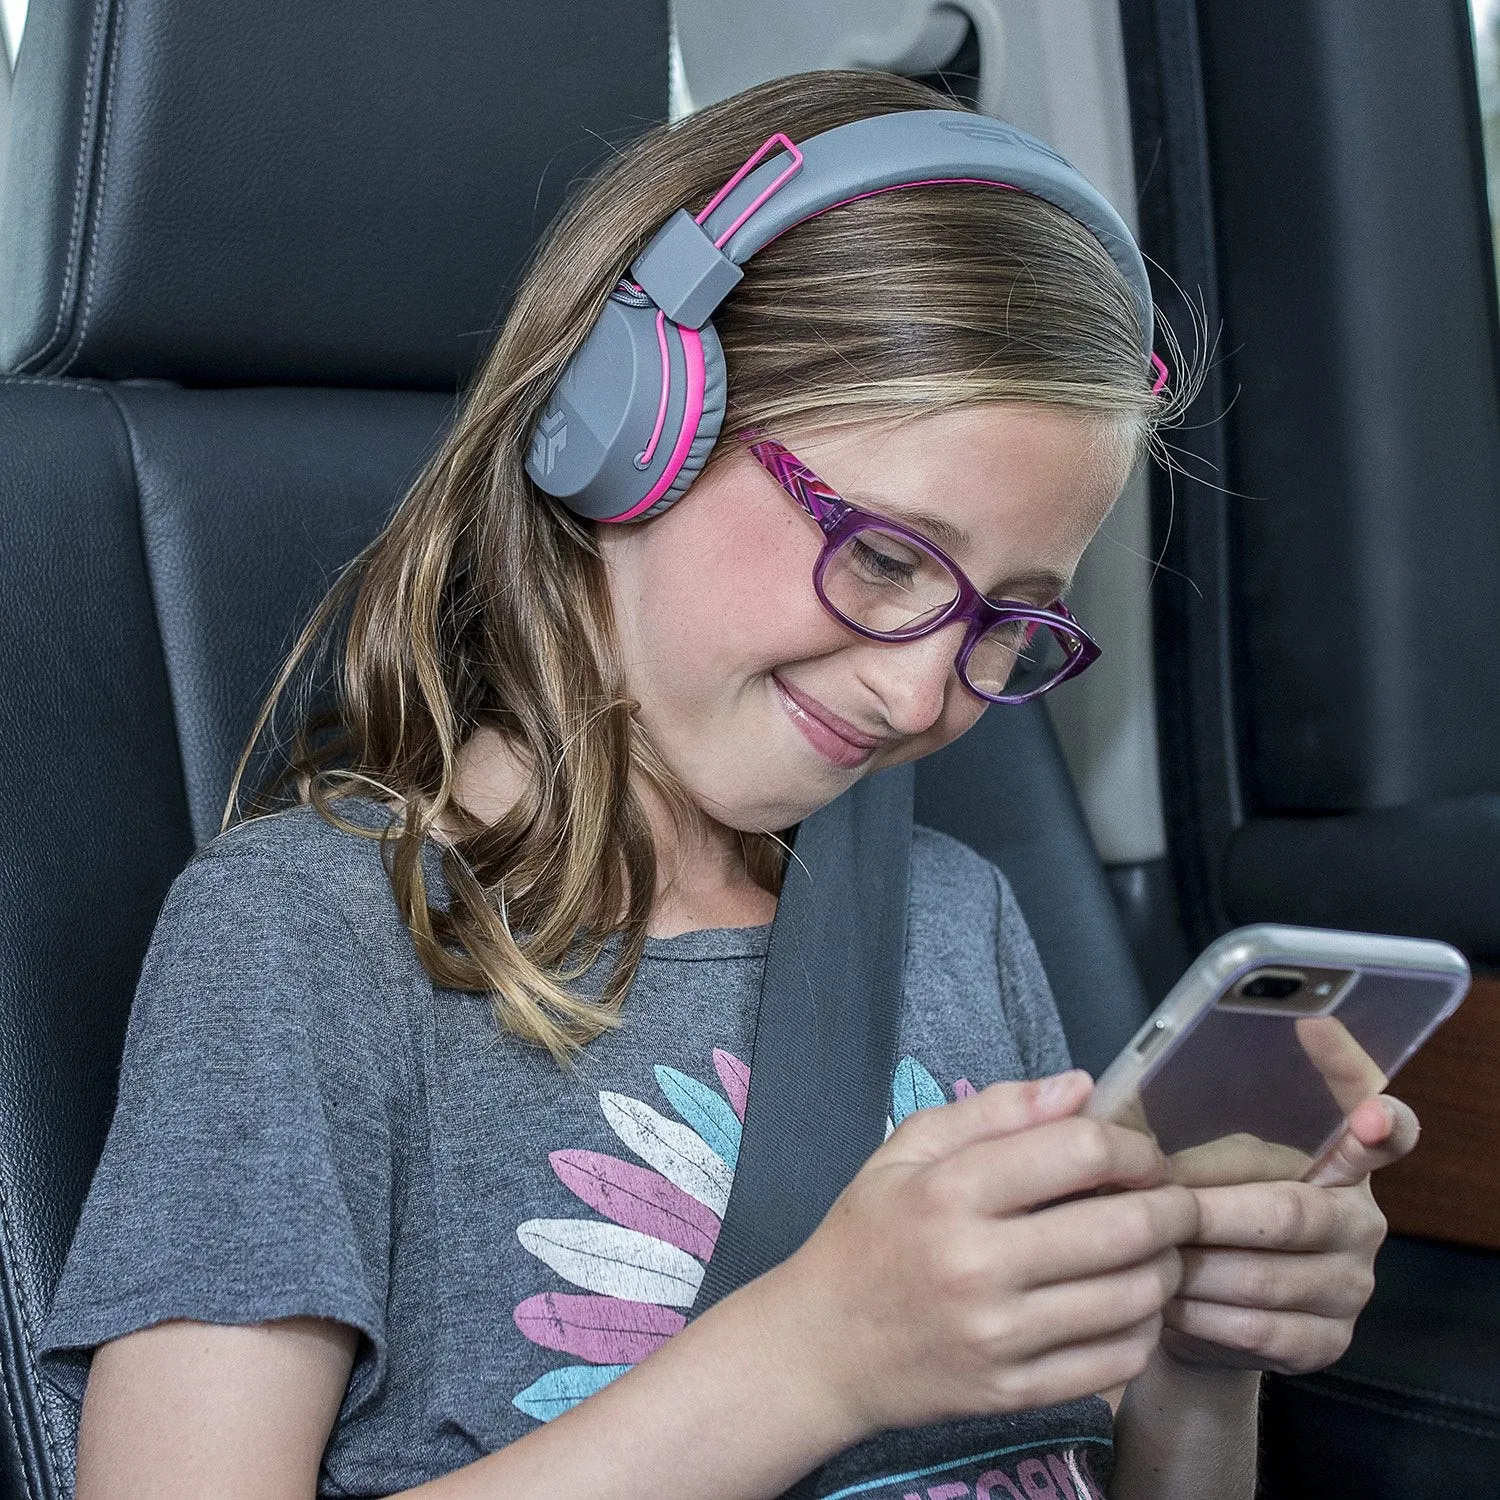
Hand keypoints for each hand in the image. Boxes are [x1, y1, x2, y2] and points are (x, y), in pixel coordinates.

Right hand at [764, 1071, 1200, 1438]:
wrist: (823, 1347)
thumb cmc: (869, 1233)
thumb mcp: (908, 1149)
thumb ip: (994, 1110)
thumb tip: (1079, 1087)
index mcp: (950, 1191)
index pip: (1078, 1152)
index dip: (1132, 1147)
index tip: (1140, 1154)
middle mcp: (978, 1265)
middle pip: (1124, 1228)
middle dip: (1173, 1208)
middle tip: (1175, 1202)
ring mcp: (1000, 1338)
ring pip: (1133, 1298)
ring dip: (1167, 1268)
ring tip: (1158, 1252)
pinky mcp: (1015, 1393)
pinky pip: (1118, 1362)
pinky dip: (1144, 1329)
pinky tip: (1130, 1306)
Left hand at [1159, 1093, 1419, 1373]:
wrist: (1201, 1320)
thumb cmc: (1196, 1216)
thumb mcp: (1193, 1161)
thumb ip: (1174, 1125)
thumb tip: (1110, 1098)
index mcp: (1338, 1159)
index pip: (1378, 1122)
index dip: (1362, 1095)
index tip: (1346, 1077)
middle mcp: (1360, 1221)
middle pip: (1290, 1212)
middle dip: (1210, 1211)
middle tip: (1153, 1204)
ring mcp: (1349, 1287)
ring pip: (1264, 1276)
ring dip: (1192, 1265)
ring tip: (1141, 1251)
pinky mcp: (1326, 1345)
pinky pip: (1255, 1328)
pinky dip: (1197, 1313)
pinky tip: (1159, 1299)